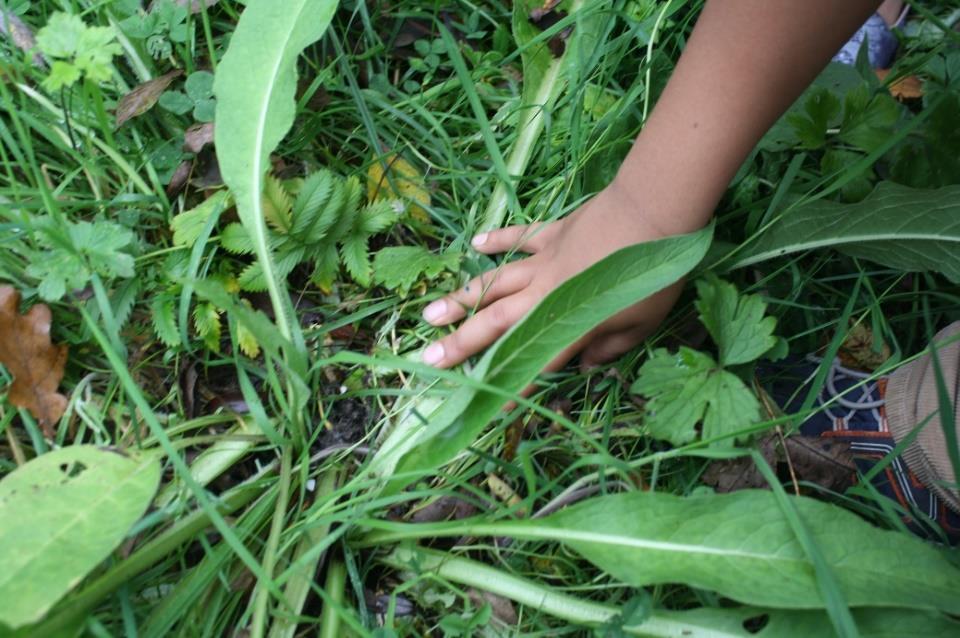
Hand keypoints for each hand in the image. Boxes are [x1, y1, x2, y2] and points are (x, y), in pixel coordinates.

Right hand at [421, 180, 694, 371]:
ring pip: (495, 284)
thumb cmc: (654, 276)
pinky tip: (475, 244)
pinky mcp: (551, 235)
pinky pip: (518, 239)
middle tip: (429, 359)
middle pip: (497, 324)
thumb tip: (585, 365)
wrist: (652, 214)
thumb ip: (611, 348)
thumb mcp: (642, 324)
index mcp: (570, 323)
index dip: (512, 385)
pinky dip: (497, 240)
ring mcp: (544, 262)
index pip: (536, 362)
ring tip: (430, 313)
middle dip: (461, 344)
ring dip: (461, 299)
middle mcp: (545, 296)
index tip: (485, 405)